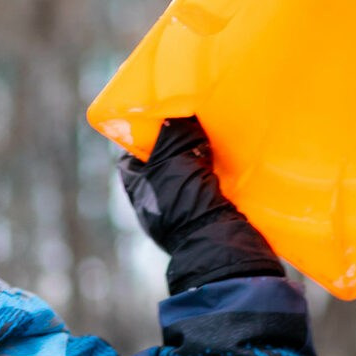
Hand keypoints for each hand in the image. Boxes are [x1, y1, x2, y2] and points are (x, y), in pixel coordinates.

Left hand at [118, 116, 283, 293]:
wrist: (211, 239)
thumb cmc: (182, 197)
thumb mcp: (173, 156)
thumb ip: (173, 132)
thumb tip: (178, 116)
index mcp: (135, 184)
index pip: (132, 153)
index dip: (147, 135)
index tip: (166, 121)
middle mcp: (150, 199)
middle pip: (160, 162)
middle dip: (175, 145)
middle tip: (193, 128)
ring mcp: (173, 211)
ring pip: (182, 175)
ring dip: (196, 160)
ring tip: (211, 144)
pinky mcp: (197, 217)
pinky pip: (200, 189)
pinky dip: (209, 176)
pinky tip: (223, 167)